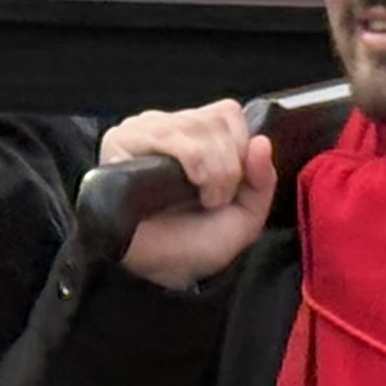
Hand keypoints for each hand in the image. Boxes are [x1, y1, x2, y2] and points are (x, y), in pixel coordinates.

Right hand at [98, 101, 278, 291]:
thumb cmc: (192, 244)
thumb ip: (262, 181)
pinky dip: (191, 161)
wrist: (156, 272)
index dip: (240, 147)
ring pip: (198, 127)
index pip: (228, 113)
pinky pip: (170, 134)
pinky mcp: (123, 139)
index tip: (233, 184)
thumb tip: (261, 141)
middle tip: (214, 199)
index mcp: (198, 136)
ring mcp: (144, 129)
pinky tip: (183, 187)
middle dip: (229, 167)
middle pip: (217, 120)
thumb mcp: (244, 217)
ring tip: (200, 198)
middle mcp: (170, 126)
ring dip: (212, 170)